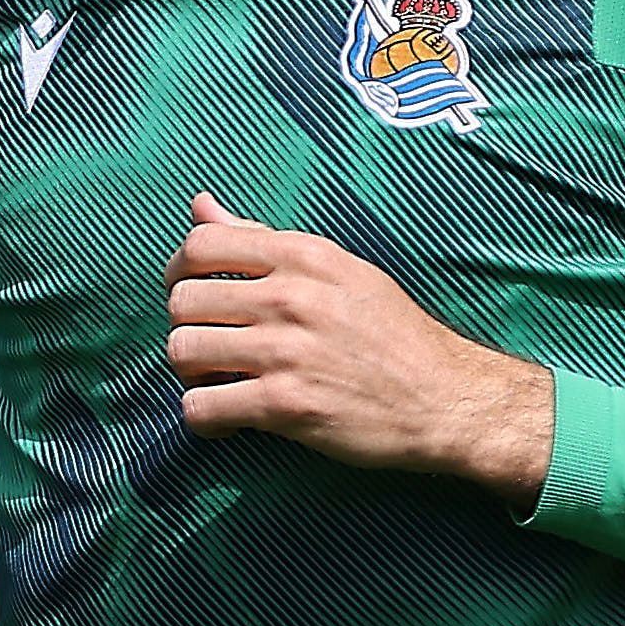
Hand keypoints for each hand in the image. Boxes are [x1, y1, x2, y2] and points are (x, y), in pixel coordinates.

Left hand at [165, 198, 552, 495]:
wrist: (445, 398)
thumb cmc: (392, 333)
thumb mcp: (337, 270)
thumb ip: (264, 240)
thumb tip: (200, 206)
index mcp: (304, 257)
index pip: (202, 244)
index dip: (179, 271)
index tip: (191, 295)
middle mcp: (292, 297)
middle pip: (184, 301)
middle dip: (187, 328)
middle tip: (210, 349)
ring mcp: (287, 351)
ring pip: (183, 351)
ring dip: (190, 373)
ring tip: (217, 382)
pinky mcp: (286, 405)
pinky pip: (202, 407)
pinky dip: (202, 418)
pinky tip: (227, 419)